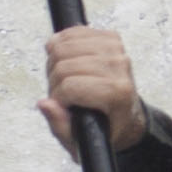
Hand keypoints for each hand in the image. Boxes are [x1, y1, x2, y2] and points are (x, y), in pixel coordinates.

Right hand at [36, 23, 146, 151]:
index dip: (57, 97)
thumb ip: (60, 125)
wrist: (127, 115)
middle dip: (54, 79)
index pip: (70, 86)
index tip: (62, 105)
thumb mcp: (79, 139)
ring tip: (64, 76)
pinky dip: (62, 42)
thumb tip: (45, 104)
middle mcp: (120, 68)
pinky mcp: (112, 38)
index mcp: (117, 94)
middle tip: (61, 90)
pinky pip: (74, 31)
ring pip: (65, 45)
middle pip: (64, 64)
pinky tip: (66, 57)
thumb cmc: (105, 126)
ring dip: (56, 61)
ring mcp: (117, 50)